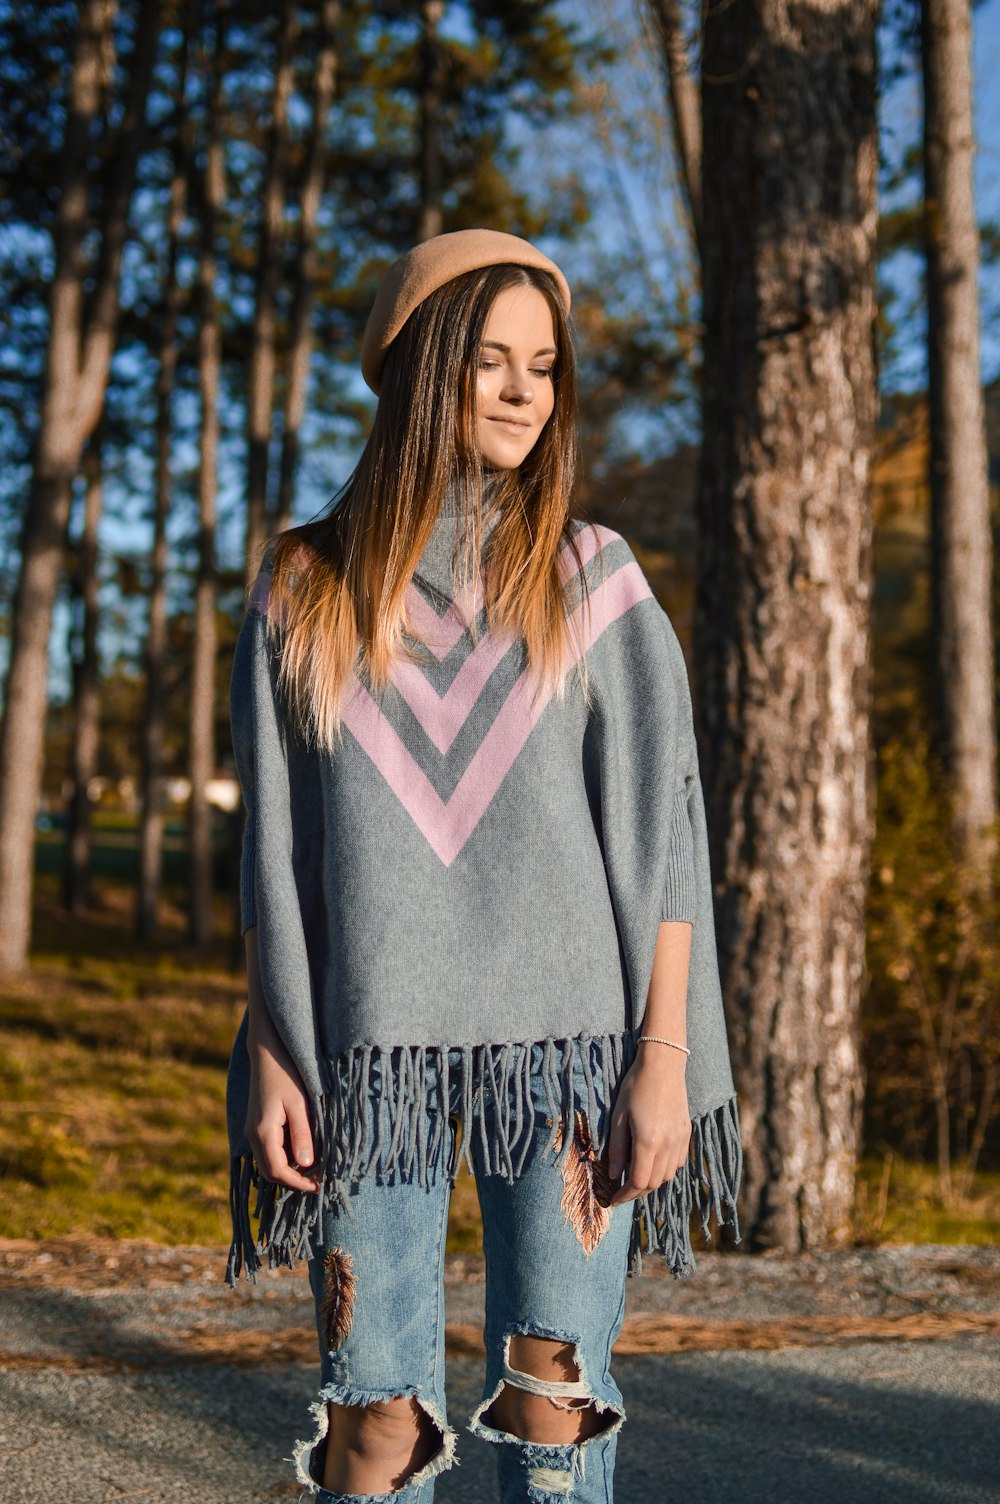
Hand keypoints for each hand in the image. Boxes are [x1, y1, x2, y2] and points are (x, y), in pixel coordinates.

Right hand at [245, 1016, 320, 1194]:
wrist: (267, 1052)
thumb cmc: (286, 1074)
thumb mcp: (299, 1103)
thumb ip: (302, 1134)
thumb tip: (307, 1164)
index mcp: (263, 1131)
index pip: (278, 1172)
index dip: (298, 1183)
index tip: (320, 1186)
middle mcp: (252, 1135)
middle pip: (270, 1172)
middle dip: (294, 1180)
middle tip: (319, 1179)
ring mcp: (252, 1130)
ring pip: (269, 1163)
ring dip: (290, 1170)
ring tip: (315, 1167)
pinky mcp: (256, 1125)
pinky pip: (269, 1151)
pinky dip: (285, 1158)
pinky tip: (303, 1152)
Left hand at [605, 1045, 690, 1207]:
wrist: (663, 1065)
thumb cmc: (635, 1087)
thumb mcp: (618, 1117)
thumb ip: (616, 1149)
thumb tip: (613, 1175)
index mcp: (648, 1142)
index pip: (638, 1182)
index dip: (624, 1195)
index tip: (613, 1200)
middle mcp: (668, 1145)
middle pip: (654, 1183)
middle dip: (636, 1191)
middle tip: (621, 1190)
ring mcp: (680, 1140)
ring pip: (667, 1176)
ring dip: (651, 1181)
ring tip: (635, 1175)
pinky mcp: (686, 1133)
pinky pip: (677, 1162)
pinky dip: (664, 1169)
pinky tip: (652, 1161)